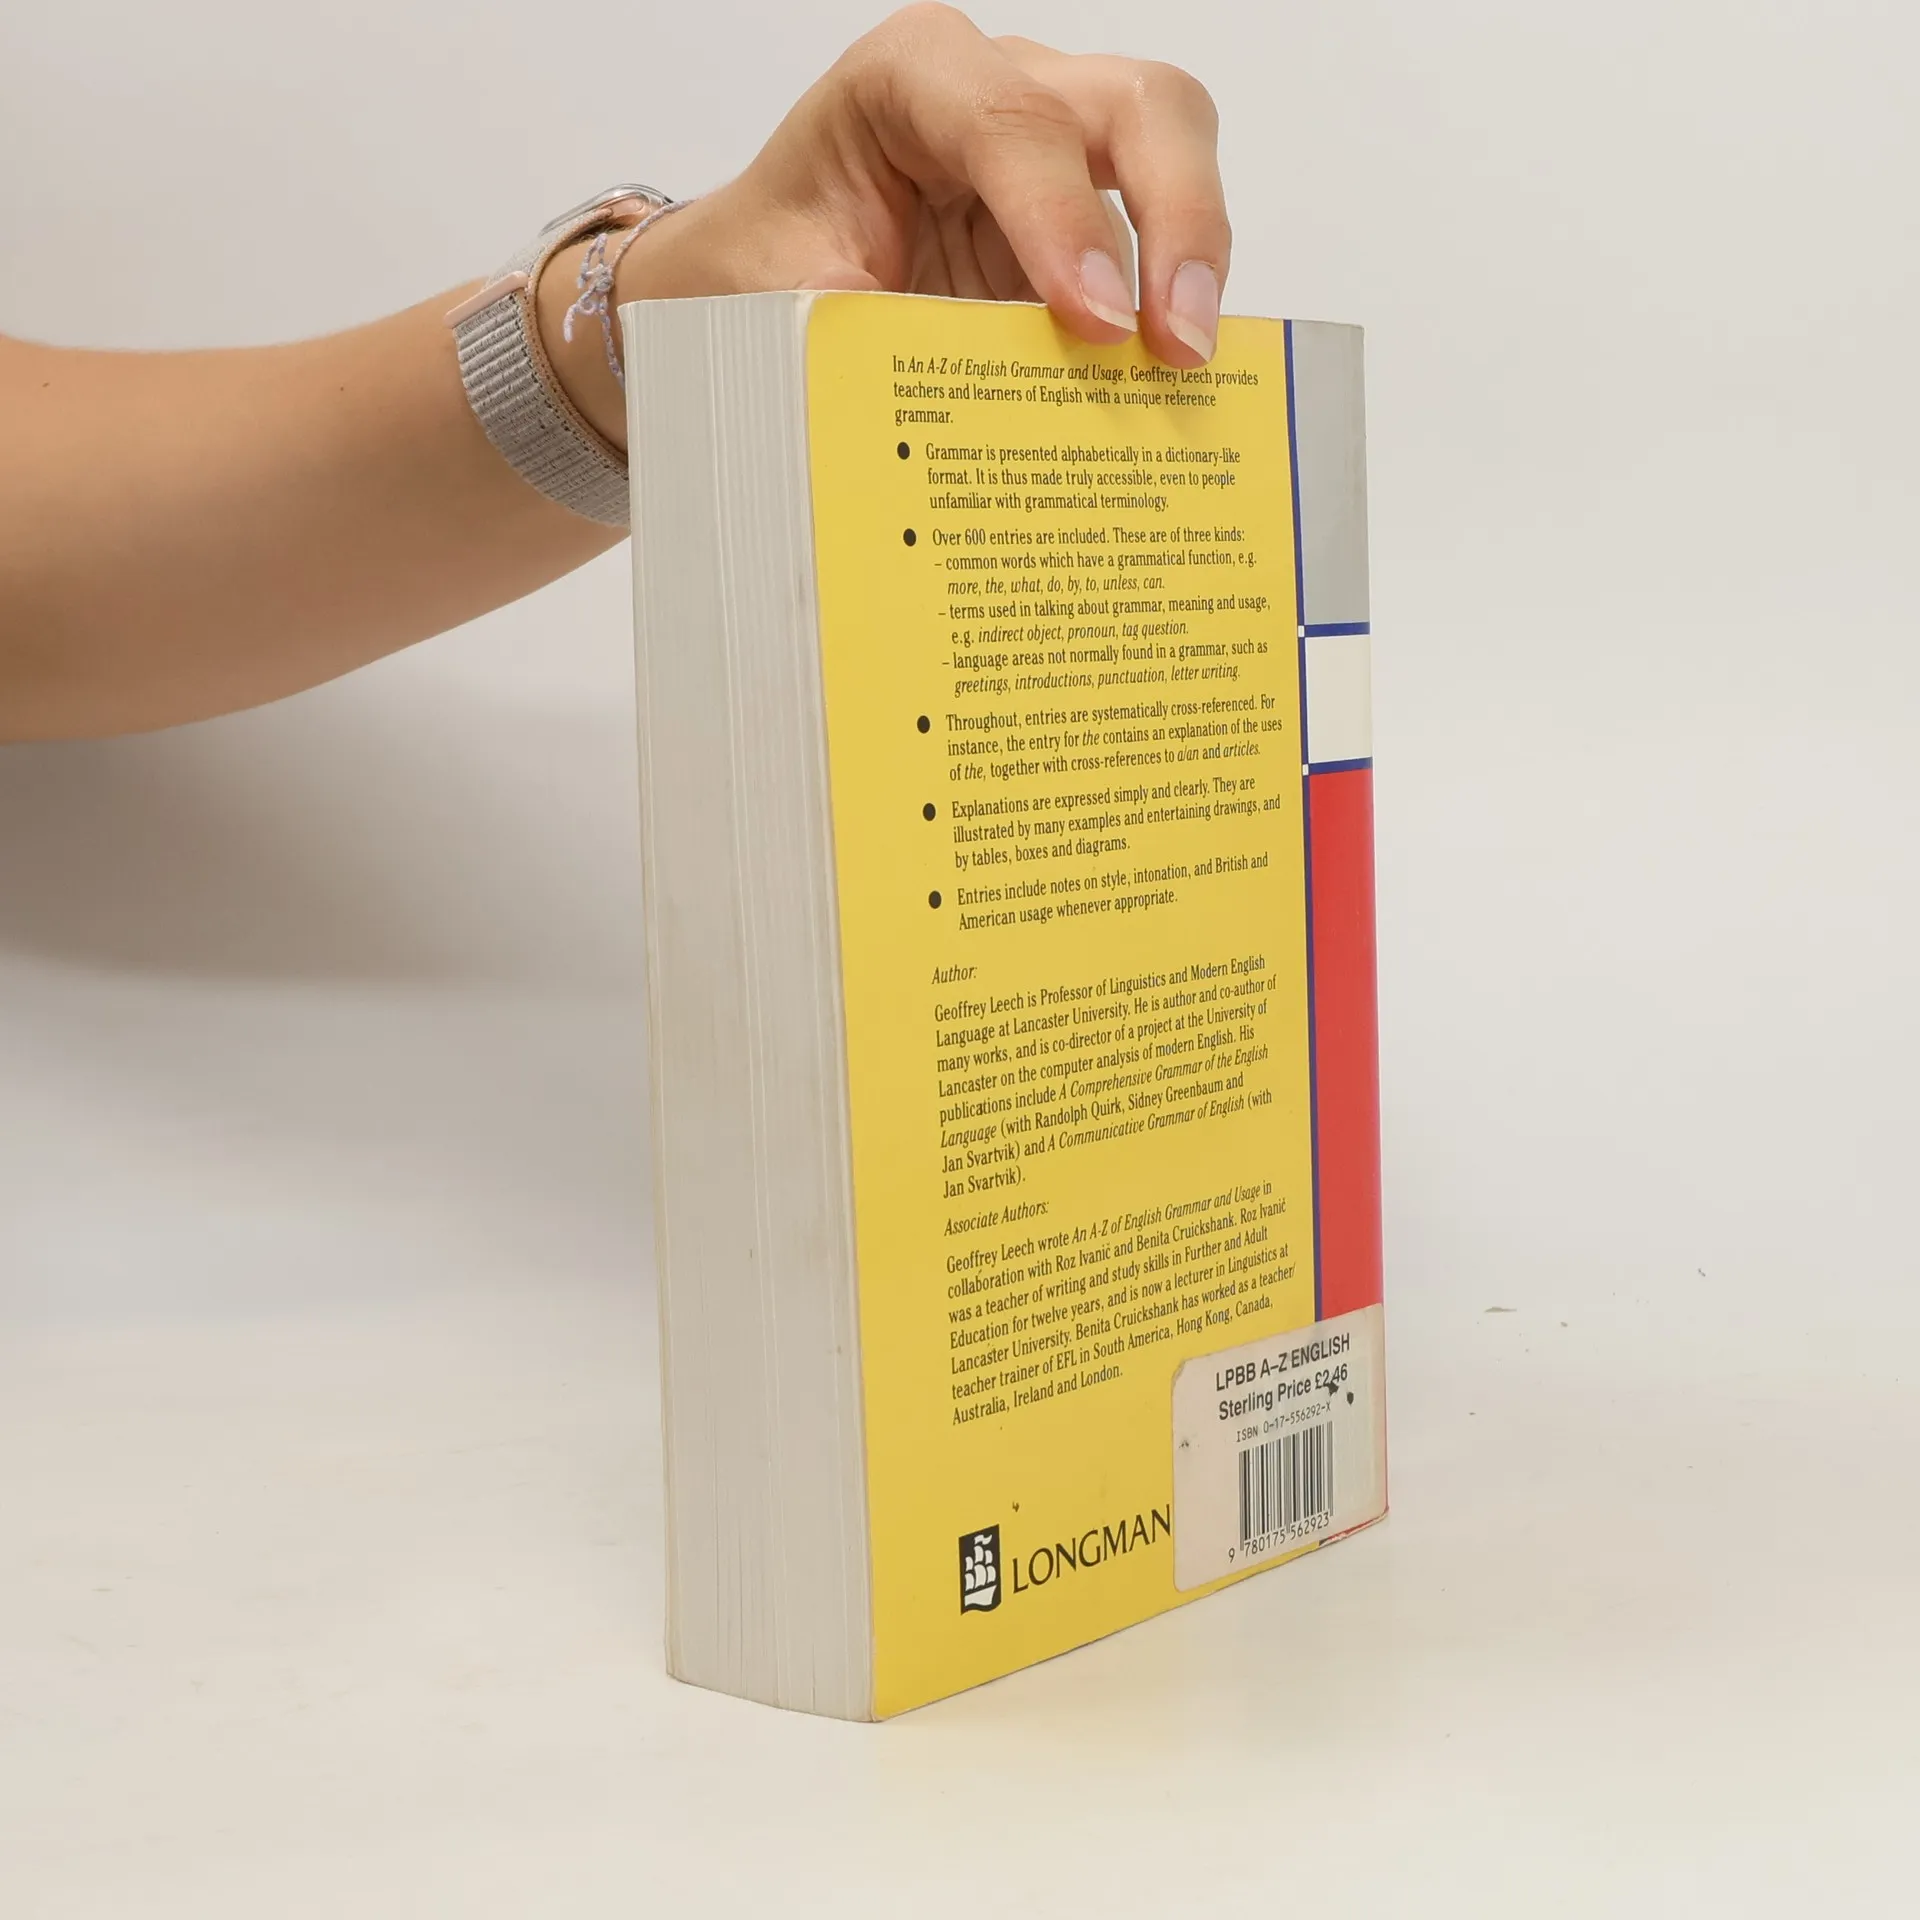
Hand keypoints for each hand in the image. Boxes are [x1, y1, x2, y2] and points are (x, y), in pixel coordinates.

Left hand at [541, 4, 1229, 446]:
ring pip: (1172, 154)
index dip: (1064, 219)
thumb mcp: (785, 306)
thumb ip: (864, 345)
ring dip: (1194, 262)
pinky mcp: (1087, 216)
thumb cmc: (764, 269)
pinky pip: (1158, 242)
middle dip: (1178, 218)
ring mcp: (1058, 145)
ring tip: (1189, 373)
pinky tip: (1169, 385)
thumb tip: (939, 432)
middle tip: (1179, 343)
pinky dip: (1173, 307)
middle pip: (1136, 107)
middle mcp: (1001, 88)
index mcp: (911, 80)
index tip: (1094, 325)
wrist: (757, 275)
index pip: (1010, 121)